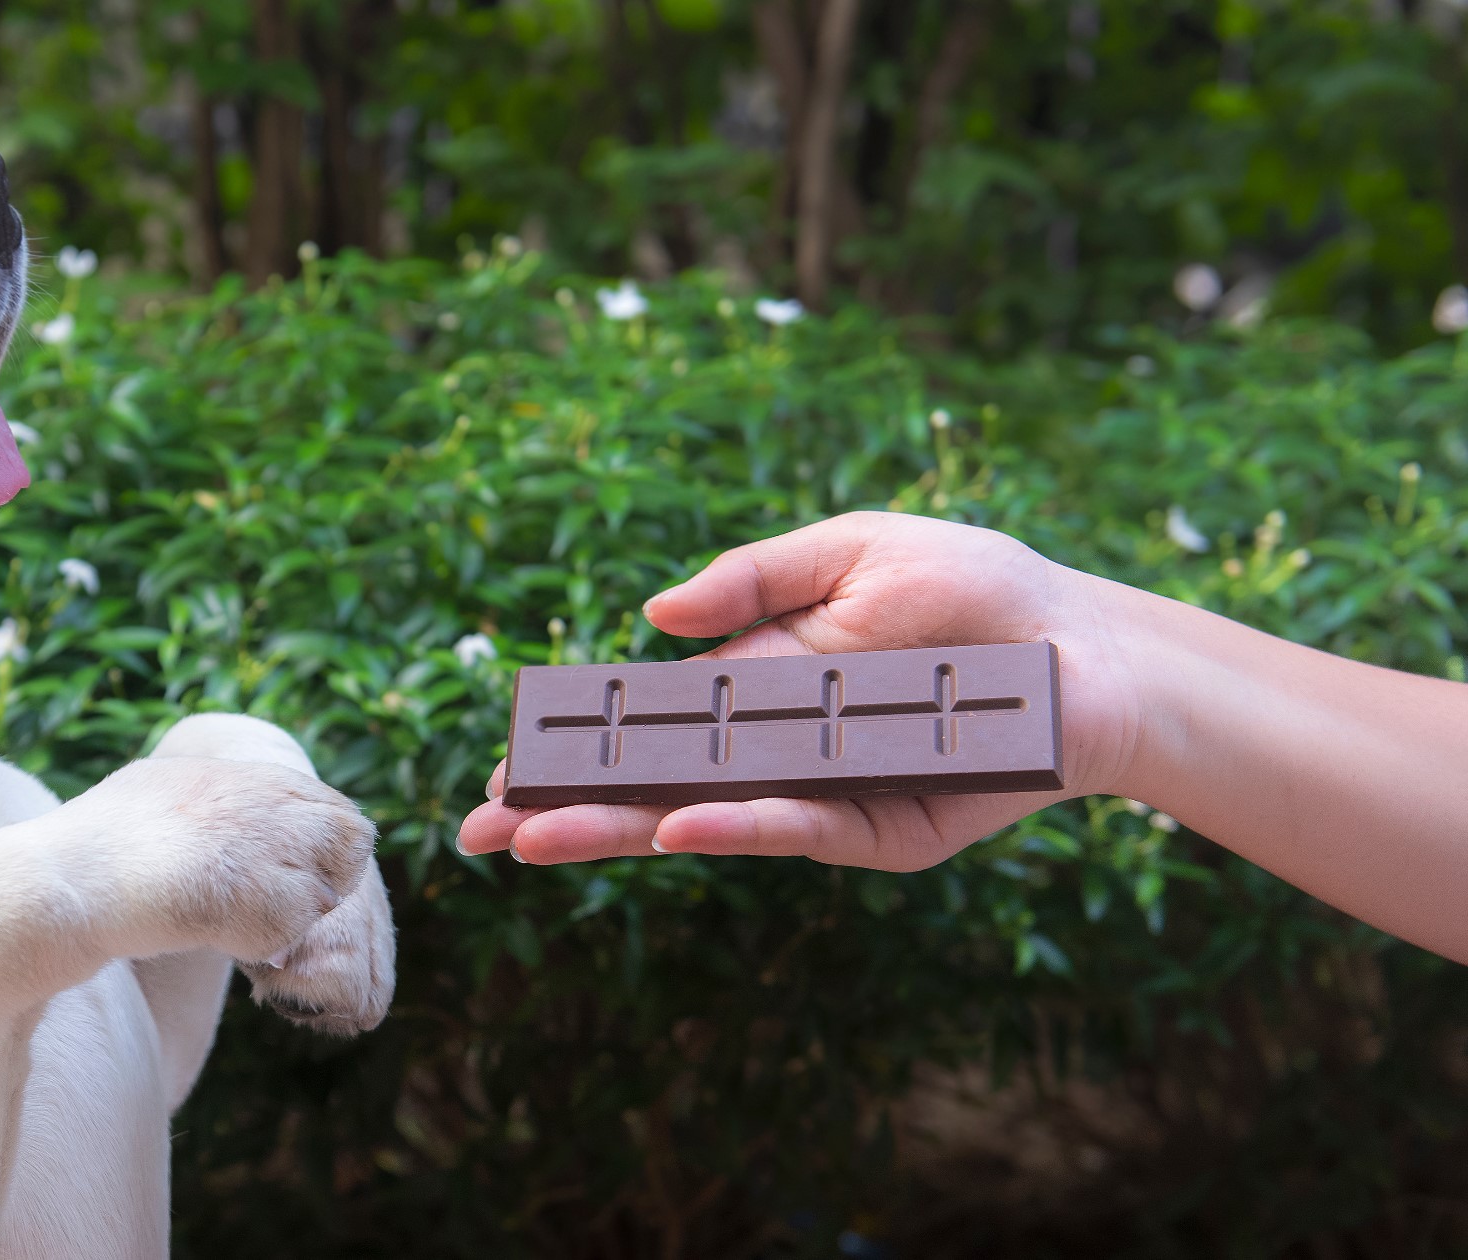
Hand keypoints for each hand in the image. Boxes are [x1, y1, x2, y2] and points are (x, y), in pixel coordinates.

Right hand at [456, 512, 1148, 868]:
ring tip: (539, 840)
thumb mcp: (855, 550)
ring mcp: (825, 797)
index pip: (644, 726)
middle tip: (482, 831)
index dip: (575, 747)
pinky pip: (799, 829)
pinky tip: (673, 828)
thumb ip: (755, 578)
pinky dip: (736, 827)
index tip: (504, 768)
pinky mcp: (883, 831)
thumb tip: (655, 619)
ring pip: (706, 818)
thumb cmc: (983, 591)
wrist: (1094, 647)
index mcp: (758, 686)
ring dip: (621, 830)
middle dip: (567, 807)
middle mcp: (780, 752)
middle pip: (654, 785)